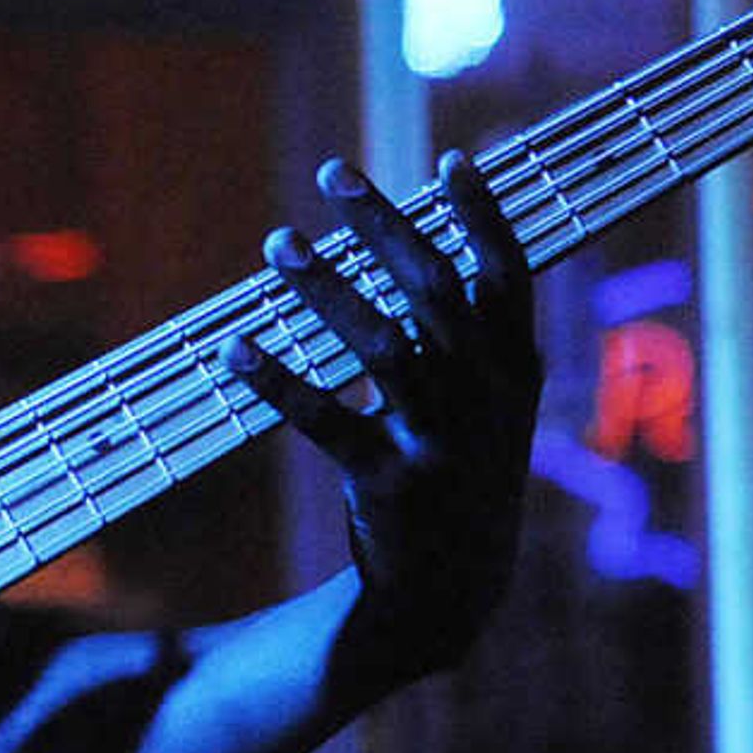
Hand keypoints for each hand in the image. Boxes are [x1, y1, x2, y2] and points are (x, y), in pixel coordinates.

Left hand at [224, 152, 541, 682]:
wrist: (449, 592)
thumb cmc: (461, 473)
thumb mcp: (490, 407)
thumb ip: (472, 333)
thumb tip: (427, 238)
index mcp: (515, 373)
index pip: (508, 276)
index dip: (482, 216)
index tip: (451, 159)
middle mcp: (486, 402)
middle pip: (434, 292)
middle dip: (383, 227)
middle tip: (332, 177)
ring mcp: (440, 445)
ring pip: (381, 347)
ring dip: (325, 289)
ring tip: (279, 245)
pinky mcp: (388, 486)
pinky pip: (325, 421)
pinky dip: (277, 381)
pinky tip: (236, 348)